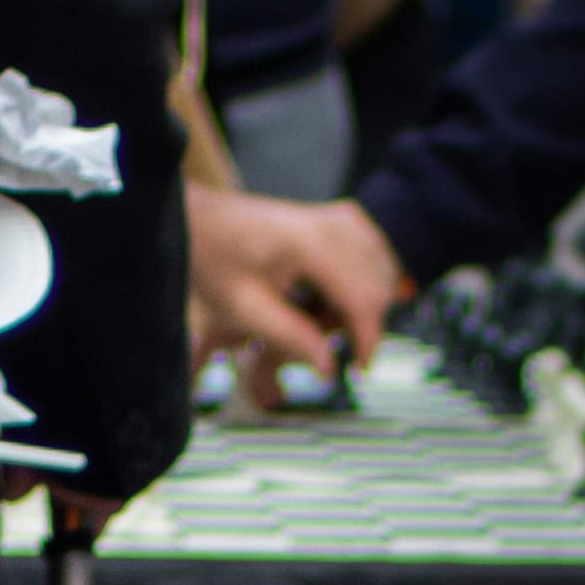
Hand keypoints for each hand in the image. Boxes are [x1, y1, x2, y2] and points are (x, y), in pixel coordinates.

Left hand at [187, 182, 405, 395]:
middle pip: (377, 285)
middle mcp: (332, 225)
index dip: (368, 338)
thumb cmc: (215, 259)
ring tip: (317, 317)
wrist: (203, 220)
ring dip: (360, 302)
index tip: (361, 368)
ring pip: (381, 269)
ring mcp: (339, 216)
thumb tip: (328, 368)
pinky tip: (330, 295)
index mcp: (310, 245)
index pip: (362, 298)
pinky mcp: (341, 216)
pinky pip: (373, 254)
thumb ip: (290, 338)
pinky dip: (364, 280)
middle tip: (324, 343)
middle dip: (361, 322)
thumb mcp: (244, 308)